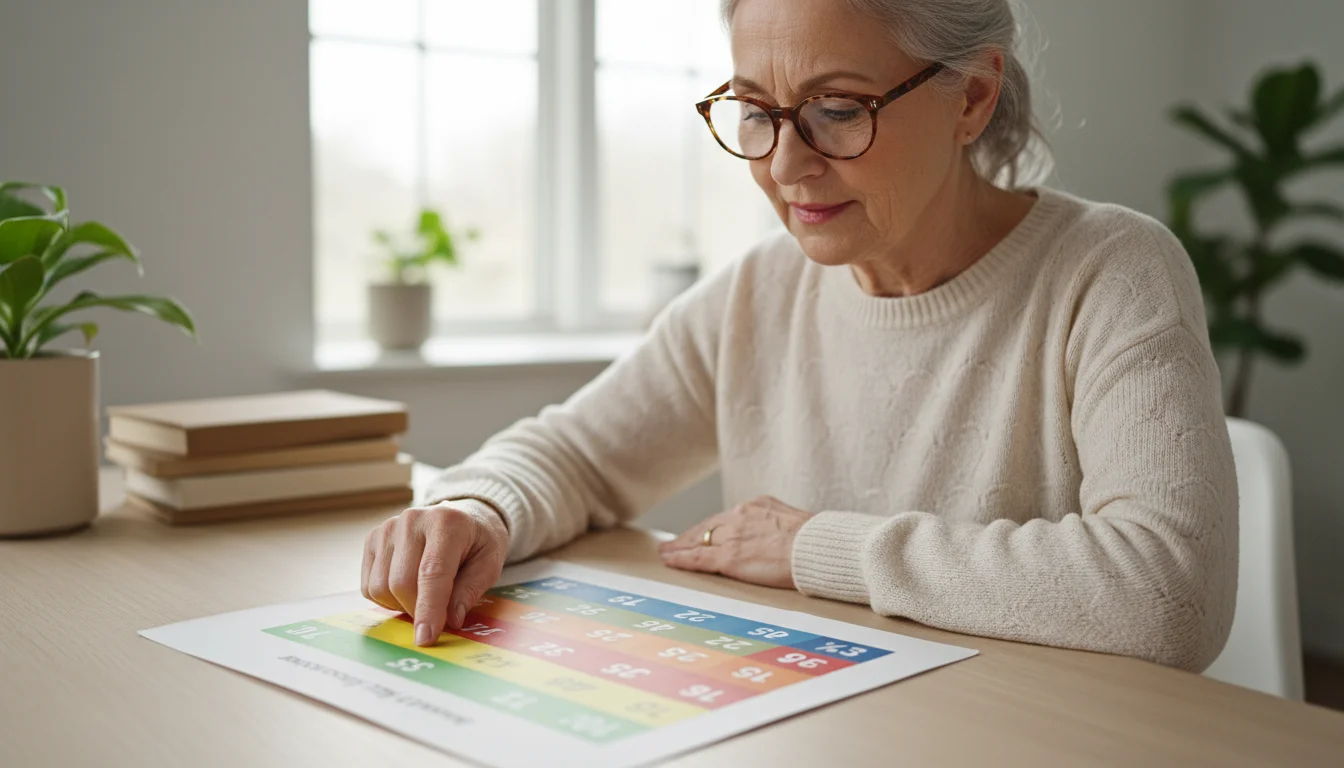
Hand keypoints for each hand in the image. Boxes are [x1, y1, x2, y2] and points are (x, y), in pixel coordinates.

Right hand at [361, 501, 508, 646]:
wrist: (461, 516)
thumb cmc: (477, 542)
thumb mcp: (489, 564)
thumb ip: (471, 591)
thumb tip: (451, 620)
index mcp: (446, 523)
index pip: (432, 573)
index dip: (428, 609)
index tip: (426, 638)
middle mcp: (412, 520)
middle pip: (401, 583)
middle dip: (417, 611)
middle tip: (436, 615)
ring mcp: (388, 528)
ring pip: (380, 587)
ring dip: (401, 605)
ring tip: (423, 596)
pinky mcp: (372, 539)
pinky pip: (368, 585)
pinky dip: (386, 598)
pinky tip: (407, 588)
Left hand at [658, 496, 809, 588]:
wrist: (818, 548)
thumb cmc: (815, 540)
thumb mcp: (793, 522)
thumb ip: (777, 526)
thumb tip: (778, 536)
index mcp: (757, 506)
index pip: (725, 518)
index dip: (710, 527)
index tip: (700, 533)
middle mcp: (740, 515)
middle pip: (707, 526)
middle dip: (689, 536)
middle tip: (673, 544)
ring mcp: (733, 536)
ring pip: (698, 539)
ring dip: (680, 547)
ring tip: (666, 553)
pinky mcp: (729, 556)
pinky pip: (698, 557)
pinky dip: (681, 559)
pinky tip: (670, 561)